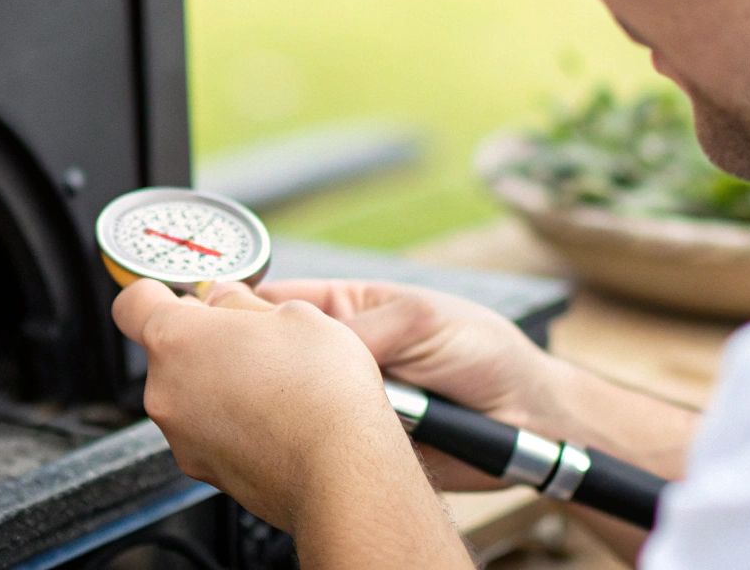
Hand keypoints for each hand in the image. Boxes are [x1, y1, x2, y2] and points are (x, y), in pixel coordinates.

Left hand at [112, 279, 425, 533]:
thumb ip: (242, 304)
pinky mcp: (204, 469)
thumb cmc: (320, 391)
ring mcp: (181, 436)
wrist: (341, 471)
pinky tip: (275, 418)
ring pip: (190, 392)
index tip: (179, 295)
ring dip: (219, 383)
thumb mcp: (294, 314)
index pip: (132, 304)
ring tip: (275, 383)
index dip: (155, 293)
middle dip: (203, 341)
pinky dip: (231, 421)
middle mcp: (165, 390)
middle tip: (252, 339)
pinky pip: (208, 430)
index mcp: (176, 339)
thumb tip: (225, 300)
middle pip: (168, 352)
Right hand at [257, 278, 588, 490]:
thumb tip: (309, 345)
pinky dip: (321, 446)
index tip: (218, 317)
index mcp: (351, 310)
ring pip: (298, 406)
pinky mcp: (361, 445)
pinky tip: (319, 442)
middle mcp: (343, 357)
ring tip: (295, 409)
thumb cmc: (487, 353)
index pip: (284, 303)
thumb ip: (363, 329)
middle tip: (253, 372)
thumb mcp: (422, 319)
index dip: (249, 309)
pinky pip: (326, 445)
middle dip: (265, 366)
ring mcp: (349, 402)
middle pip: (280, 358)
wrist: (530, 420)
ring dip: (297, 410)